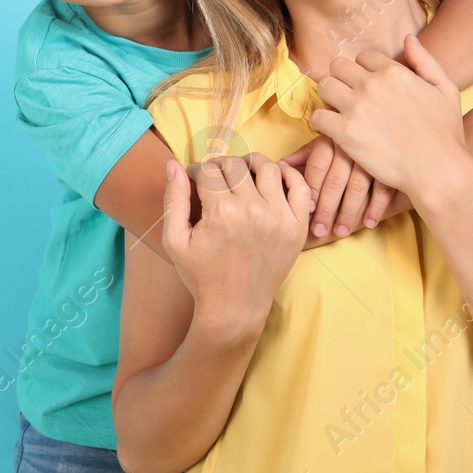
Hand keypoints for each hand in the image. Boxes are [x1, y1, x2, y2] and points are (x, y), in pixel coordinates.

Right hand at [162, 154, 312, 341]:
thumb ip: (173, 199)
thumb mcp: (175, 240)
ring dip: (249, 165)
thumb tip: (173, 164)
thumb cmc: (202, 275)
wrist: (234, 307)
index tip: (193, 181)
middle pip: (234, 165)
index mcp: (221, 213)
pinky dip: (288, 174)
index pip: (207, 170)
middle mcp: (253, 211)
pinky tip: (272, 179)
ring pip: (267, 167)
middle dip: (219, 167)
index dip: (195, 172)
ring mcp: (279, 219)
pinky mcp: (296, 228)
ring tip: (240, 176)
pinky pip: (299, 187)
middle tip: (214, 180)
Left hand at [282, 136, 397, 236]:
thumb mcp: (331, 136)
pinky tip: (369, 223)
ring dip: (349, 213)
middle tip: (319, 230)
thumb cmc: (355, 131)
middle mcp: (351, 144)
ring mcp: (373, 154)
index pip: (317, 166)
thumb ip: (307, 151)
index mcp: (332, 136)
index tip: (306, 211)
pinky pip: (383, 188)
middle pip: (334, 180)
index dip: (311, 189)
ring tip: (341, 232)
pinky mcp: (394, 163)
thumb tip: (282, 165)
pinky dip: (376, 207)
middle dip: (326, 208)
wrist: (398, 121)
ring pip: (357, 187)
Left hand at [309, 34, 471, 200]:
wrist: (439, 171)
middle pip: (337, 66)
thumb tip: (407, 38)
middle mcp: (372, 84)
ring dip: (329, 98)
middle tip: (347, 97)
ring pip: (324, 86)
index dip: (363, 71)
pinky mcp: (345, 132)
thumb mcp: (446, 90)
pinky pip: (317, 117)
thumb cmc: (446, 134)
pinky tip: (333, 131)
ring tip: (338, 112)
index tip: (367, 87)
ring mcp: (357, 107)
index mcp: (394, 72)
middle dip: (341, 79)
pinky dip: (321, 123)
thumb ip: (425, 61)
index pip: (363, 57)